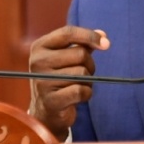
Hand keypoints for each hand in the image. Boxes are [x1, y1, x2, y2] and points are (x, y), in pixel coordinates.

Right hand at [28, 26, 109, 140]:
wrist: (46, 111)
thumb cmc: (59, 79)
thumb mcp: (65, 58)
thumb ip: (83, 44)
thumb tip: (103, 36)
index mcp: (39, 47)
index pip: (68, 33)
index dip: (90, 36)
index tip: (106, 44)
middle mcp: (38, 62)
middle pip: (80, 54)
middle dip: (89, 64)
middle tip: (83, 73)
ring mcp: (43, 82)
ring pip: (83, 73)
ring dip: (87, 81)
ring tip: (76, 86)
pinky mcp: (52, 101)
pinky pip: (81, 91)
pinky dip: (86, 94)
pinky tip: (77, 97)